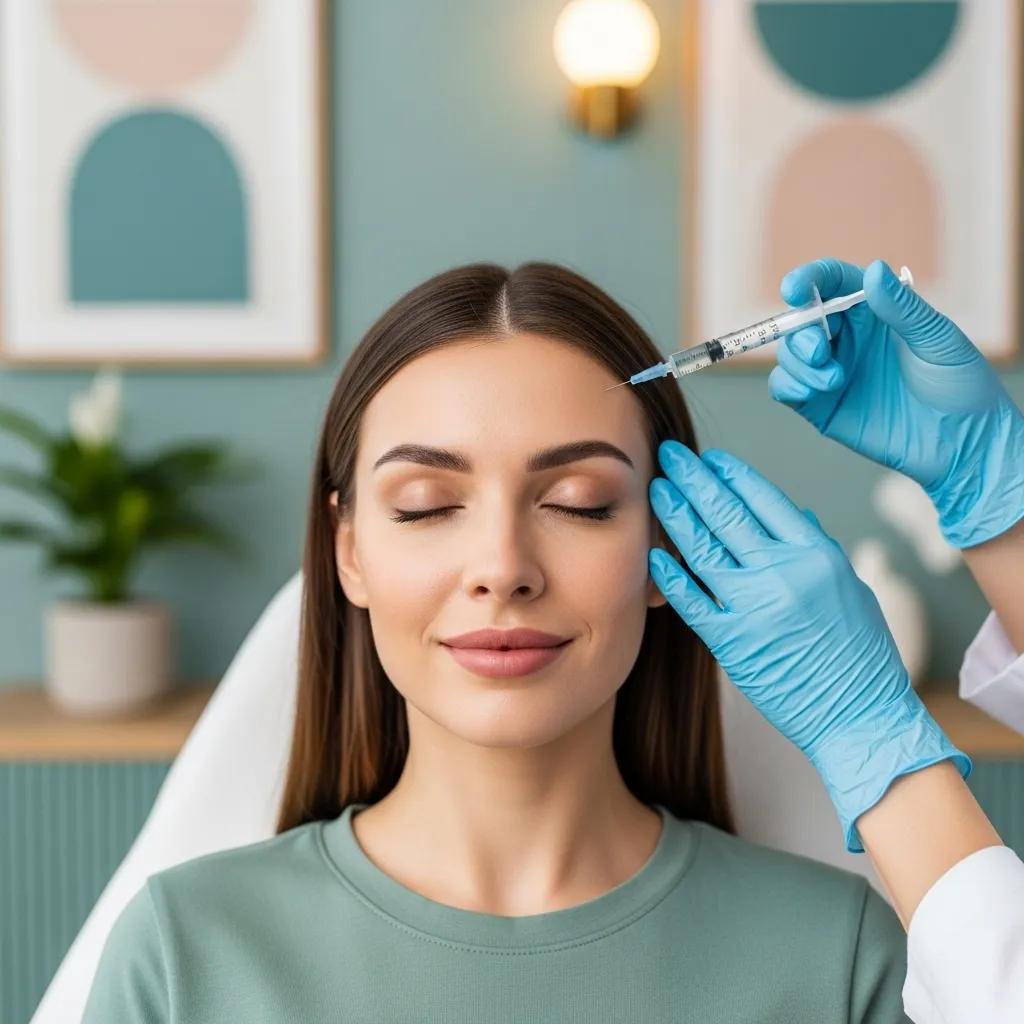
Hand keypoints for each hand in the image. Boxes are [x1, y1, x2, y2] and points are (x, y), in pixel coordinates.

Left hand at [647, 441, 970, 851]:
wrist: (861, 716)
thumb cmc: (863, 655)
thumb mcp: (851, 588)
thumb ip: (819, 547)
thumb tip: (795, 512)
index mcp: (816, 555)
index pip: (765, 498)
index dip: (733, 474)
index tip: (711, 458)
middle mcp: (783, 573)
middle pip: (727, 513)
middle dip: (694, 479)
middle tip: (671, 455)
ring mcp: (754, 607)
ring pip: (703, 549)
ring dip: (676, 515)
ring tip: (658, 490)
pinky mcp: (732, 642)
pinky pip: (692, 600)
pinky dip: (671, 575)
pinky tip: (655, 553)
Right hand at [769, 258, 1023, 547]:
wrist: (961, 444)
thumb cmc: (960, 386)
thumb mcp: (938, 340)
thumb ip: (902, 308)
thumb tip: (874, 269)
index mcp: (874, 311)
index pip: (832, 283)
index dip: (809, 280)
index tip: (794, 289)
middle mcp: (847, 337)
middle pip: (801, 320)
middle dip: (801, 333)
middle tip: (820, 352)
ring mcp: (831, 370)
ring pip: (789, 354)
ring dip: (799, 363)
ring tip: (834, 381)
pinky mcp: (820, 405)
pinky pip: (784, 387)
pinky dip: (787, 384)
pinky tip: (810, 392)